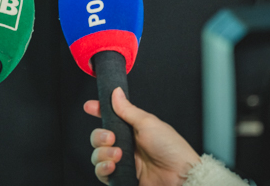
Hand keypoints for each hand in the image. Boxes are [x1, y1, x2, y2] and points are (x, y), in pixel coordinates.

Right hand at [84, 87, 201, 185]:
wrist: (180, 176)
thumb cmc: (171, 148)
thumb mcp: (148, 123)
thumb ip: (128, 109)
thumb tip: (116, 93)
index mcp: (132, 128)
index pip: (110, 117)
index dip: (98, 111)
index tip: (89, 106)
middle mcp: (126, 144)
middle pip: (98, 137)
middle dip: (100, 136)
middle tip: (111, 137)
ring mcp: (123, 162)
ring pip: (97, 155)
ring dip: (103, 153)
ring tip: (118, 154)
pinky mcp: (121, 178)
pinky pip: (101, 173)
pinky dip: (103, 168)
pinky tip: (113, 166)